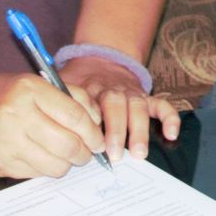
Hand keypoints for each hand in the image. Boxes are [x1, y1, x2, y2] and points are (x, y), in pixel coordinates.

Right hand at [0, 72, 106, 178]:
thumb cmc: (0, 95)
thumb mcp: (34, 83)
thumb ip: (69, 97)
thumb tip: (97, 121)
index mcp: (29, 91)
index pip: (74, 116)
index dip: (93, 131)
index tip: (98, 138)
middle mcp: (17, 117)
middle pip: (68, 144)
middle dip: (85, 152)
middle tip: (87, 151)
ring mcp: (7, 144)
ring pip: (55, 165)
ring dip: (67, 164)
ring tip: (66, 155)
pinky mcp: (0, 165)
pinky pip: (37, 174)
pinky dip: (46, 168)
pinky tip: (43, 157)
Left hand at [60, 55, 180, 161]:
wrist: (100, 60)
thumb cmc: (78, 84)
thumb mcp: (63, 87)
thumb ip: (56, 104)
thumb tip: (43, 131)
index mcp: (90, 88)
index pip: (92, 104)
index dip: (93, 125)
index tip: (92, 145)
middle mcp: (112, 89)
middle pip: (116, 104)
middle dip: (117, 130)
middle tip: (114, 155)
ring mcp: (131, 92)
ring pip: (138, 106)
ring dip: (139, 130)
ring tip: (139, 153)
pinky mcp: (145, 96)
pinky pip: (161, 104)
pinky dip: (169, 117)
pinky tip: (171, 134)